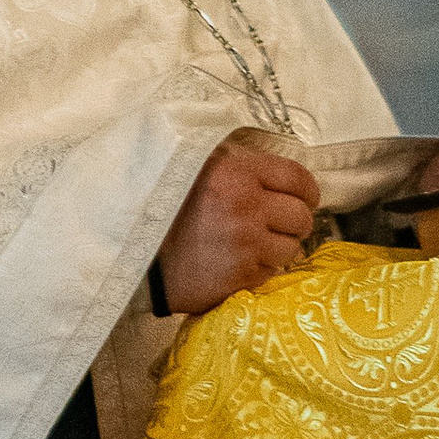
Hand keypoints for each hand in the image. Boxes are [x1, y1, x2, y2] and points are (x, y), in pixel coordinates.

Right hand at [158, 141, 320, 315]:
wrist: (132, 250)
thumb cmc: (164, 200)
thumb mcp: (196, 162)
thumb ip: (237, 160)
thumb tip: (275, 170)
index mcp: (237, 172)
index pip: (297, 178)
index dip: (306, 190)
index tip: (303, 198)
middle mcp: (246, 206)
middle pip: (301, 217)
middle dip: (292, 221)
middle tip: (274, 224)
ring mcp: (245, 245)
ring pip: (290, 249)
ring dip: (276, 247)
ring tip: (250, 244)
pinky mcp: (240, 277)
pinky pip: (270, 273)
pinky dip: (259, 269)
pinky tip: (235, 261)